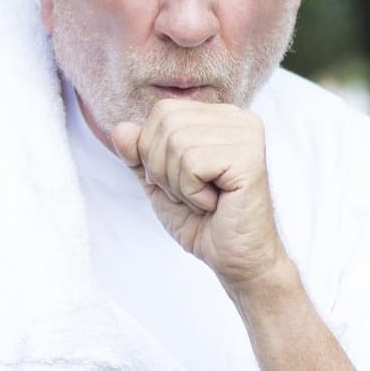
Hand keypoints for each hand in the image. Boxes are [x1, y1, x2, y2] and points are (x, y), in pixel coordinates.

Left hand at [112, 100, 287, 291]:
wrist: (235, 259)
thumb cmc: (203, 221)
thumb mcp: (159, 183)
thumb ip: (138, 154)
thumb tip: (120, 128)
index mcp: (220, 116)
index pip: (162, 111)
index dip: (154, 151)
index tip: (181, 182)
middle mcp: (238, 118)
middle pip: (166, 124)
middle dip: (163, 169)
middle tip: (192, 194)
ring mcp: (247, 135)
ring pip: (176, 143)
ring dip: (179, 184)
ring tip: (204, 200)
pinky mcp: (249, 158)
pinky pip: (192, 163)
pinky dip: (192, 193)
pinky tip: (215, 204)